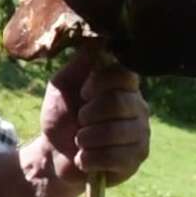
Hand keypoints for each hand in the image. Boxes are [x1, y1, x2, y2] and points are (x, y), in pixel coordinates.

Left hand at [39, 50, 149, 186]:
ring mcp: (141, 133)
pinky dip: (89, 159)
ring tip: (80, 141)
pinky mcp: (137, 158)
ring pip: (116, 132)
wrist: (55, 155)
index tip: (83, 93)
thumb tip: (101, 38)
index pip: (123, 73)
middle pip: (118, 102)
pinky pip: (115, 157)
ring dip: (86, 138)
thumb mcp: (62, 84)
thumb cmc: (61, 116)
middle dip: (88, 114)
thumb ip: (80, 62)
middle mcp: (138, 105)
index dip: (98, 83)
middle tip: (80, 120)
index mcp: (123, 84)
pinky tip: (85, 158)